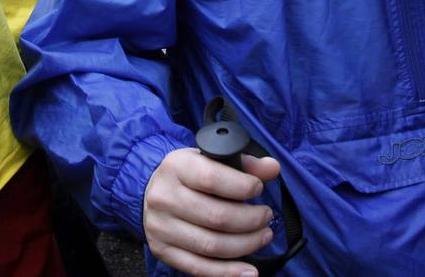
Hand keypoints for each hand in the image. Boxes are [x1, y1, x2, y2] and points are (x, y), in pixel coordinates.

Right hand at [143, 147, 280, 276]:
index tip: (258, 189)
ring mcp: (161, 227)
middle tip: (266, 217)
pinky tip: (248, 270)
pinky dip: (228, 272)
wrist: (153, 193)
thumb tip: (272, 168)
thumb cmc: (188, 176)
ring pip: (212, 245)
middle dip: (251, 220)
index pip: (212, 179)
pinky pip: (199, 267)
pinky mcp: (163, 250)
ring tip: (262, 236)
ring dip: (246, 244)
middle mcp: (164, 197)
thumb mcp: (209, 160)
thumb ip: (243, 163)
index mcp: (176, 167)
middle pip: (216, 217)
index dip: (242, 187)